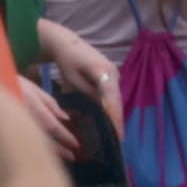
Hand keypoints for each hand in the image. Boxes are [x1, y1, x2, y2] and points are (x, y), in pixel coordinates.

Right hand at [19, 76, 79, 160]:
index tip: (76, 145)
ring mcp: (16, 129)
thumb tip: (65, 118)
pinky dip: (37, 150)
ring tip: (62, 158)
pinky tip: (44, 155)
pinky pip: (26, 144)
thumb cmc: (12, 84)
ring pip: (36, 145)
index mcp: (33, 109)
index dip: (65, 137)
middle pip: (45, 141)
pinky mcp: (8, 134)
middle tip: (73, 157)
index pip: (53, 127)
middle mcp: (25, 122)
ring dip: (50, 153)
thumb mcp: (34, 89)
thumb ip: (50, 103)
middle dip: (60, 150)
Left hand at [42, 21, 124, 142]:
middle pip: (117, 100)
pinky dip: (112, 108)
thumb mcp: (73, 81)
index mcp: (105, 73)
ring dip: (116, 116)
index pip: (112, 99)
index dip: (115, 118)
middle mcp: (114, 73)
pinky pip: (113, 95)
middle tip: (118, 142)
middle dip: (118, 120)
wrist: (68, 44)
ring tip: (115, 136)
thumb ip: (88, 94)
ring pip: (116, 99)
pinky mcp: (111, 77)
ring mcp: (115, 74)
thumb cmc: (67, 63)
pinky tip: (110, 122)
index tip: (118, 135)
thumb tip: (102, 110)